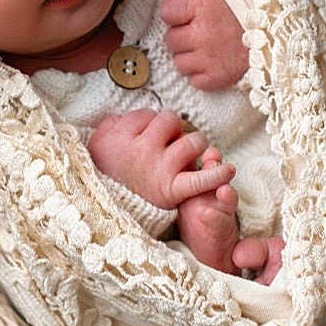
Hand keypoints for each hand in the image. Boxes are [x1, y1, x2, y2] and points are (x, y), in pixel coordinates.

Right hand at [87, 109, 234, 208]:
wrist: (103, 211)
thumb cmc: (104, 174)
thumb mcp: (98, 142)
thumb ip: (113, 123)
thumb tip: (129, 115)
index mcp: (122, 137)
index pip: (148, 115)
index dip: (149, 123)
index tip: (145, 134)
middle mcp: (143, 150)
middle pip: (170, 121)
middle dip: (171, 127)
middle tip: (166, 143)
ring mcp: (160, 169)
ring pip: (191, 141)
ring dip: (193, 144)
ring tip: (185, 154)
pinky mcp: (173, 189)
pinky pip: (200, 179)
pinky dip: (217, 175)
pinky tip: (228, 170)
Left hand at [160, 0, 248, 90]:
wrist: (280, 32)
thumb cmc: (250, 9)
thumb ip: (196, 0)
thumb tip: (174, 8)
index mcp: (203, 6)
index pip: (167, 11)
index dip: (175, 14)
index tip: (185, 15)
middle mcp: (203, 33)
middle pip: (171, 39)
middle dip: (182, 36)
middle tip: (199, 33)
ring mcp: (210, 57)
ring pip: (179, 63)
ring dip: (189, 57)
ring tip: (206, 50)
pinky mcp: (219, 77)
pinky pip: (195, 81)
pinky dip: (201, 75)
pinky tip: (212, 64)